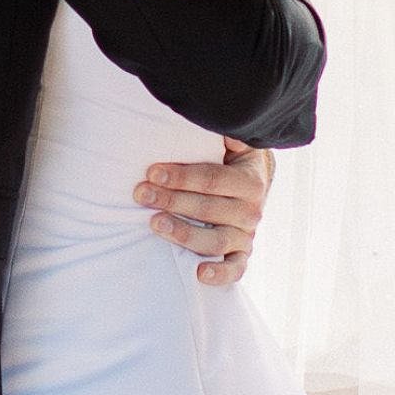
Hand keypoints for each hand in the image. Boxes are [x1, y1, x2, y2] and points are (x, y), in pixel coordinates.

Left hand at [135, 140, 274, 287]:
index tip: (152, 171)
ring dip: (184, 233)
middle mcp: (251, 210)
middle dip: (172, 200)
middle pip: (209, 208)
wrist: (252, 184)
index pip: (213, 179)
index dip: (182, 176)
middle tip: (141, 194)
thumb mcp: (233, 141)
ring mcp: (246, 235)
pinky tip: (199, 273)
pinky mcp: (241, 255)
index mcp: (249, 180)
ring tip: (154, 223)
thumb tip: (214, 120)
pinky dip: (220, 274)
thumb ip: (225, 131)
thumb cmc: (230, 160)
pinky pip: (235, 269)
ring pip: (216, 240)